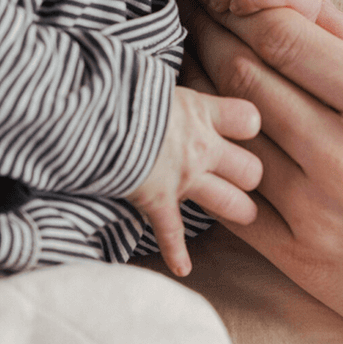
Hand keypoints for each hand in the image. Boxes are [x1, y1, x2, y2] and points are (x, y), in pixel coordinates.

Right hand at [126, 86, 261, 277]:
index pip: (249, 119)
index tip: (238, 130)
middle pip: (251, 169)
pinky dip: (176, 253)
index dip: (248, 127)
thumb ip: (162, 87)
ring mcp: (183, 177)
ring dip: (238, 210)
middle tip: (243, 178)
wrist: (90, 111)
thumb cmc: (113, 87)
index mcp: (199, 111)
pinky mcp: (158, 200)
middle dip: (250, 176)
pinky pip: (173, 234)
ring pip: (233, 203)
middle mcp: (200, 146)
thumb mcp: (147, 77)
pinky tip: (182, 267)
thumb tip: (150, 76)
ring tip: (240, 213)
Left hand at [181, 0, 342, 343]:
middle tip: (191, 13)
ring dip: (201, 93)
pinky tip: (205, 140)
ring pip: (230, 133)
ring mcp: (315, 210)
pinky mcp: (298, 258)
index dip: (236, 2)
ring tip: (188, 66)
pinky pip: (232, 199)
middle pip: (245, 75)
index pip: (280, 33)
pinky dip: (213, 163)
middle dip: (208, 34)